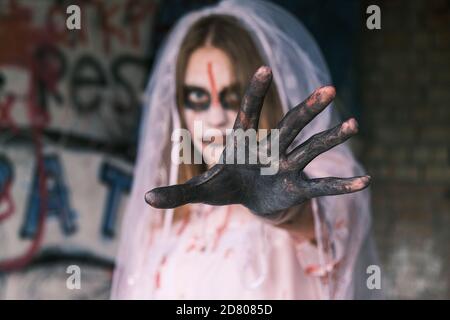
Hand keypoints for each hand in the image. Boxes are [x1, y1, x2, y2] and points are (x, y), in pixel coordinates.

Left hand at [145, 66, 369, 219]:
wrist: (249, 200)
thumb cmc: (225, 187)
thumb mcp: (200, 191)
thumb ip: (176, 192)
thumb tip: (144, 198)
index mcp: (244, 144)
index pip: (249, 114)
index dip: (256, 94)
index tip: (265, 69)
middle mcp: (270, 149)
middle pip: (290, 125)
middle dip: (308, 109)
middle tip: (330, 89)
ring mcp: (286, 167)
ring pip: (310, 150)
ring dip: (331, 138)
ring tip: (354, 123)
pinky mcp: (297, 187)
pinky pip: (322, 186)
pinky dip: (342, 185)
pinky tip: (367, 181)